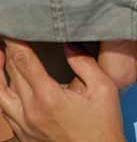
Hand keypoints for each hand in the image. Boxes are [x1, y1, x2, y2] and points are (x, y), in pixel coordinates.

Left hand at [0, 39, 124, 141]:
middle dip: (8, 51)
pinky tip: (8, 84)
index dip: (15, 41)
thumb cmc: (103, 126)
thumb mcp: (103, 88)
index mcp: (48, 97)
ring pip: (0, 94)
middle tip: (9, 35)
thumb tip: (67, 44)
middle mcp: (30, 112)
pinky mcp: (25, 135)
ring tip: (1, 55)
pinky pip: (5, 111)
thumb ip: (84, 62)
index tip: (13, 28)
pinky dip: (3, 92)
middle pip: (10, 73)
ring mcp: (25, 126)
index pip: (23, 61)